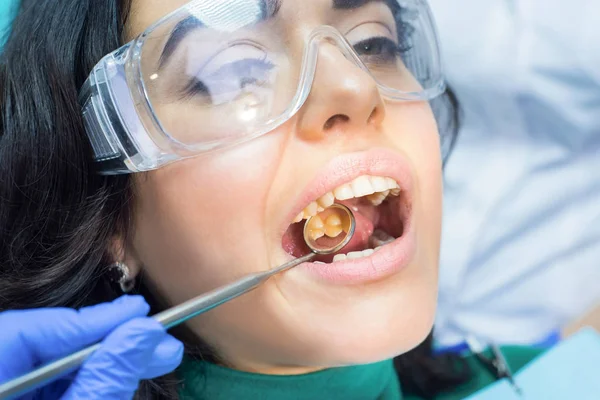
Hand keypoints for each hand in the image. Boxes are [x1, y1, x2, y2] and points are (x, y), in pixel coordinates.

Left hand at [0, 296, 183, 399]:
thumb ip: (106, 379)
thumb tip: (147, 332)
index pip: (33, 329)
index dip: (91, 319)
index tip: (140, 312)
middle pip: (41, 341)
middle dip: (101, 340)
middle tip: (153, 340)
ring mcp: (6, 386)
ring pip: (47, 360)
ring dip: (99, 360)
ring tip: (150, 359)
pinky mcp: (17, 395)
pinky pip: (46, 379)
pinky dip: (82, 378)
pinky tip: (115, 373)